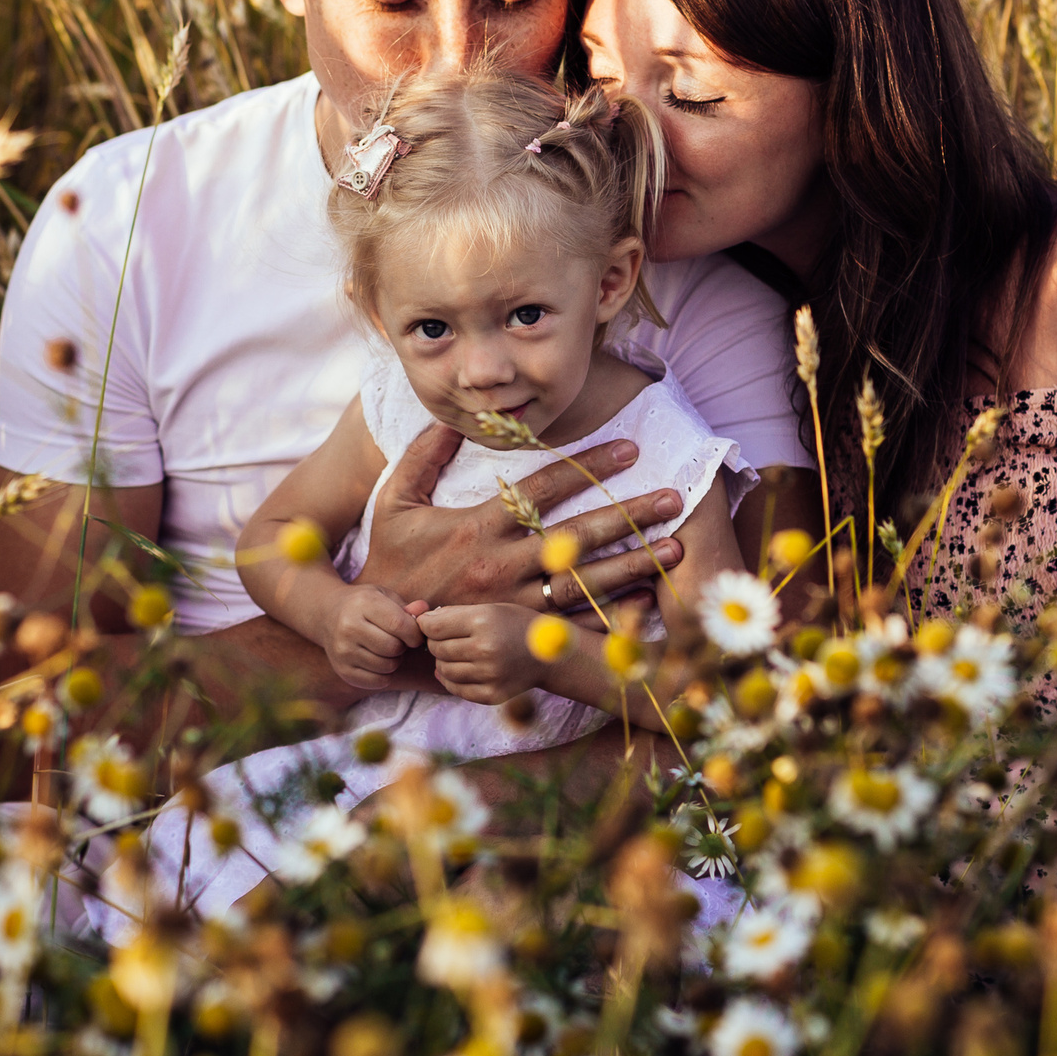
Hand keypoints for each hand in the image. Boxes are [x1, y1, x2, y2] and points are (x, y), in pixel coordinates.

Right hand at [322, 585, 427, 689]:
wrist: (327, 614)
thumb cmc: (364, 605)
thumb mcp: (384, 596)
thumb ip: (407, 607)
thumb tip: (424, 610)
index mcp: (363, 604)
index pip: (399, 625)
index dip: (415, 634)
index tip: (414, 634)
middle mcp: (349, 627)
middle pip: (393, 648)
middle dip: (403, 646)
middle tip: (397, 640)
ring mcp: (342, 650)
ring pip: (387, 666)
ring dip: (394, 660)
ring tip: (387, 649)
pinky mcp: (341, 669)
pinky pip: (376, 681)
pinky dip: (385, 675)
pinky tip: (379, 661)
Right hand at [358, 423, 684, 610]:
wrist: (379, 631)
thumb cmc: (388, 564)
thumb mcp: (393, 504)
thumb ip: (420, 459)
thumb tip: (448, 419)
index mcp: (479, 527)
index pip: (544, 487)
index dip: (589, 466)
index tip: (629, 448)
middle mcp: (502, 565)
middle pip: (578, 535)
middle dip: (630, 514)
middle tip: (675, 498)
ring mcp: (513, 604)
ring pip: (585, 582)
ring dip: (634, 564)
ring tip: (677, 548)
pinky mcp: (516, 636)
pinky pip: (571, 625)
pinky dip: (611, 615)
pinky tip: (647, 601)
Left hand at [420, 603, 551, 706]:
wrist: (549, 655)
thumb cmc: (516, 626)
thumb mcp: (490, 609)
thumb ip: (454, 614)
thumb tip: (421, 620)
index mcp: (483, 622)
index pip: (433, 627)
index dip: (426, 624)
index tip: (430, 624)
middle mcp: (485, 649)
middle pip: (437, 649)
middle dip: (435, 643)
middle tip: (447, 639)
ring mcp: (489, 675)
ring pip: (444, 670)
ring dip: (443, 661)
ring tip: (456, 654)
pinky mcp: (492, 695)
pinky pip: (456, 689)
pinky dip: (451, 680)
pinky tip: (459, 669)